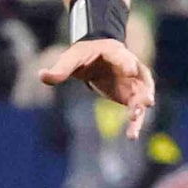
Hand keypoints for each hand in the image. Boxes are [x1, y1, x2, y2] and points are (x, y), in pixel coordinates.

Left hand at [38, 37, 153, 137]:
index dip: (127, 63)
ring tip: (136, 119)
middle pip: (141, 77)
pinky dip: (135, 121)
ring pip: (142, 95)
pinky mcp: (131, 95)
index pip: (122, 57)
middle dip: (144, 89)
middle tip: (147, 101)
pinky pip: (136, 109)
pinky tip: (132, 135)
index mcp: (114, 52)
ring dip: (141, 107)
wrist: (94, 57)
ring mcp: (133, 82)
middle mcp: (130, 66)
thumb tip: (41, 76)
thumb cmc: (83, 54)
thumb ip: (59, 69)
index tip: (130, 71)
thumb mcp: (70, 58)